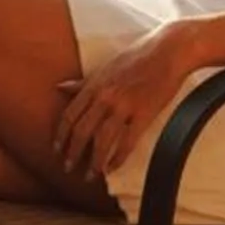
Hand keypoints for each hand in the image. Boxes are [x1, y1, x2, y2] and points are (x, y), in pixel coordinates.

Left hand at [53, 20, 193, 184]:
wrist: (168, 50)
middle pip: (82, 130)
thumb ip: (83, 82)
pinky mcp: (144, 113)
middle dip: (72, 152)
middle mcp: (105, 96)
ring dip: (94, 161)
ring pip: (102, 140)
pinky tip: (112, 168)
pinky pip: (127, 142)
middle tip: (67, 167)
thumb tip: (60, 87)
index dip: (61, 134)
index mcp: (95, 84)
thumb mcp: (106, 67)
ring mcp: (124, 105)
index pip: (70, 114)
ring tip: (91, 175)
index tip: (56, 149)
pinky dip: (118, 158)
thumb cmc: (137, 56)